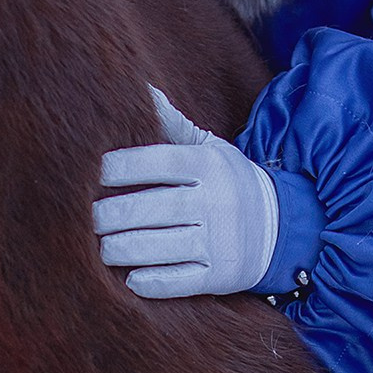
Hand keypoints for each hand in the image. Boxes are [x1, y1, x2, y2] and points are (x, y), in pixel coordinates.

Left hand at [93, 88, 279, 296]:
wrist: (280, 226)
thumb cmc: (228, 182)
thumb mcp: (209, 148)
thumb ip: (173, 125)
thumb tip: (140, 90)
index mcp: (209, 166)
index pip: (161, 161)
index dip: (124, 167)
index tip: (98, 173)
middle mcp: (216, 202)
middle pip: (154, 208)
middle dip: (113, 215)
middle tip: (91, 219)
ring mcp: (220, 242)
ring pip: (161, 247)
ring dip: (123, 249)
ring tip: (103, 248)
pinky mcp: (220, 275)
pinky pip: (180, 282)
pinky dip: (151, 282)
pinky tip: (130, 278)